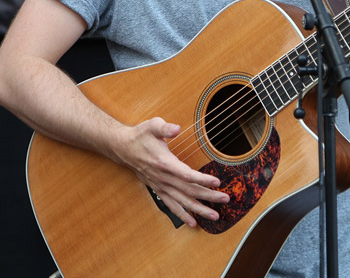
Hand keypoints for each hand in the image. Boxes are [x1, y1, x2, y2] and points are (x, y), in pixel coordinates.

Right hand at [113, 117, 228, 227]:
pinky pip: (172, 206)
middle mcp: (163, 178)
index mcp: (164, 163)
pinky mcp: (159, 190)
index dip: (202, 179)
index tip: (217, 182)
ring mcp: (161, 186)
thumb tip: (176, 128)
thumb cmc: (141, 136)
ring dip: (199, 210)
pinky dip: (183, 215)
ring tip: (215, 216)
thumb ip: (165, 128)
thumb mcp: (152, 126)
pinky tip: (193, 223)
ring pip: (182, 201)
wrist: (124, 148)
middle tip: (225, 199)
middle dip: (208, 196)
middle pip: (189, 190)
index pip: (186, 174)